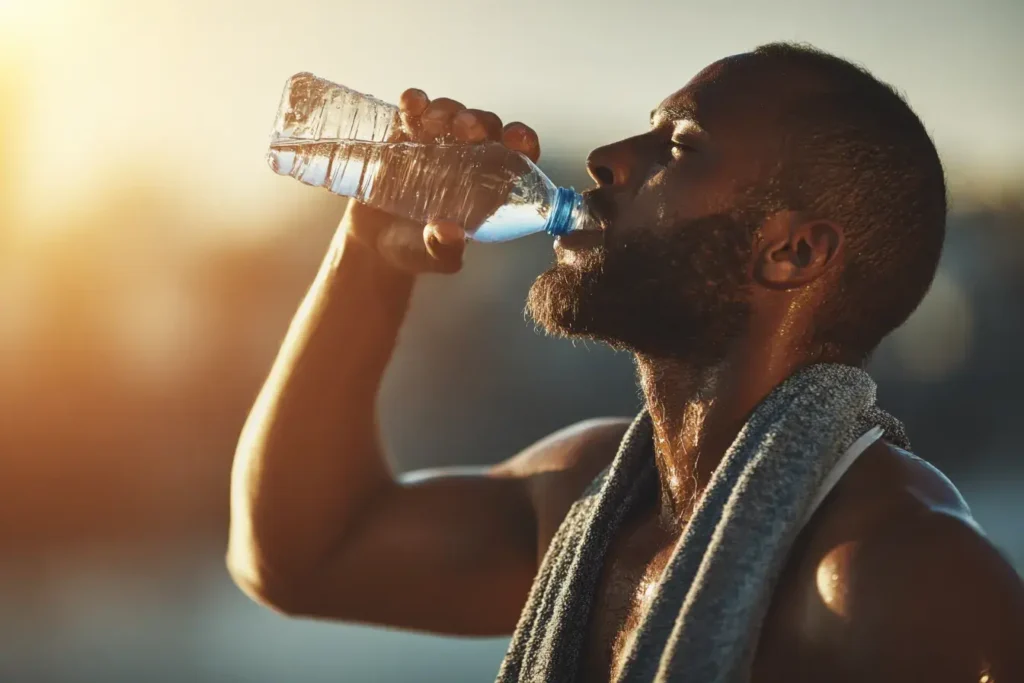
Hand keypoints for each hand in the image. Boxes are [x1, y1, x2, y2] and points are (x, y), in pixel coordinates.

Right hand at [343, 88, 540, 273]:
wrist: (371, 241)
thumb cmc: (413, 249)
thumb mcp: (430, 257)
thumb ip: (443, 250)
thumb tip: (449, 233)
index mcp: (487, 185)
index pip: (516, 156)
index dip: (521, 142)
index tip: (516, 139)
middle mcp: (468, 158)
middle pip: (485, 127)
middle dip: (480, 122)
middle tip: (466, 129)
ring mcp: (436, 142)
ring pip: (453, 113)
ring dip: (449, 111)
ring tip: (434, 123)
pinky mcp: (404, 134)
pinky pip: (414, 110)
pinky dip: (414, 102)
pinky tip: (412, 104)